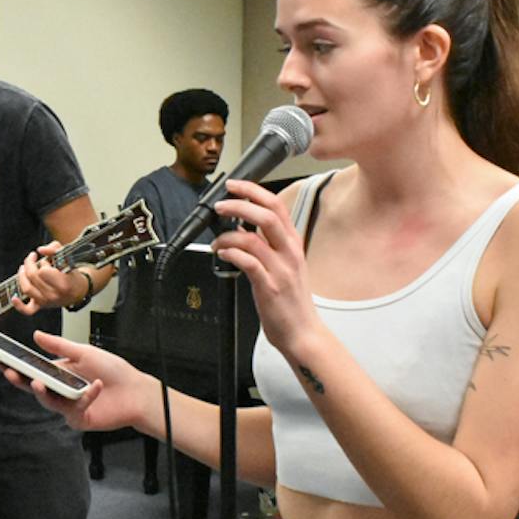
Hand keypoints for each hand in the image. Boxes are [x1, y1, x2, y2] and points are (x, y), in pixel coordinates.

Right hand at [2, 330, 153, 432]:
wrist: (136, 390)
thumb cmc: (112, 371)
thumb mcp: (85, 352)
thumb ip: (60, 346)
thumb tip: (36, 335)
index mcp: (59, 373)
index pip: (33, 370)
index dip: (17, 366)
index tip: (0, 359)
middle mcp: (60, 390)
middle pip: (35, 388)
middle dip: (20, 381)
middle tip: (9, 373)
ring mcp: (68, 406)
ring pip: (49, 402)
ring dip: (43, 393)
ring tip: (38, 382)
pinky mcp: (79, 419)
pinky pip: (74, 408)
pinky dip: (85, 396)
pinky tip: (95, 386)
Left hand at [12, 242, 84, 314]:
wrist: (77, 292)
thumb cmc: (71, 274)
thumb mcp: (67, 257)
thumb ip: (55, 248)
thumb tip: (40, 250)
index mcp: (63, 284)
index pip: (43, 271)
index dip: (43, 263)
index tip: (48, 262)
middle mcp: (54, 295)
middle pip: (32, 277)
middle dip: (31, 264)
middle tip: (33, 258)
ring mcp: (46, 302)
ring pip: (26, 288)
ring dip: (21, 276)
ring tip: (23, 268)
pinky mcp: (41, 306)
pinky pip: (27, 310)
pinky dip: (19, 305)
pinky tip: (14, 297)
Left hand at [209, 179, 322, 355]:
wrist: (303, 333)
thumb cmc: (291, 301)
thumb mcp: (286, 265)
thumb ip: (269, 245)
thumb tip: (243, 226)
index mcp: (293, 244)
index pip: (276, 206)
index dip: (254, 191)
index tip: (234, 186)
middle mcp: (289, 253)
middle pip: (267, 215)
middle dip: (240, 204)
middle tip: (220, 205)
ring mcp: (280, 270)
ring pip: (253, 238)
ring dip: (228, 234)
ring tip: (216, 240)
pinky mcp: (269, 287)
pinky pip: (248, 262)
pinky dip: (232, 253)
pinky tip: (223, 254)